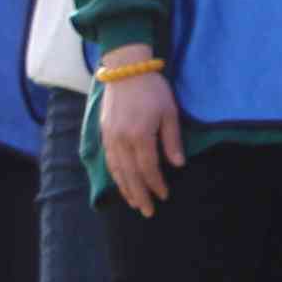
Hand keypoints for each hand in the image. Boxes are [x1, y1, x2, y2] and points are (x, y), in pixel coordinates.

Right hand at [96, 69, 183, 215]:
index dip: (156, 184)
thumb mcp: (169, 112)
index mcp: (139, 135)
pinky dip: (115, 175)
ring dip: (126, 189)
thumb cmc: (152, 89)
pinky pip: (109, 160)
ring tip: (135, 203)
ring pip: (117, 170)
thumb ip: (172, 140)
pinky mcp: (104, 133)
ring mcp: (110, 137)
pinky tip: (122, 183)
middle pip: (130, 174)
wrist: (125, 69)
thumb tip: (178, 165)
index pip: (148, 168)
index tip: (164, 196)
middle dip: (140, 195)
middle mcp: (121, 140)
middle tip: (148, 212)